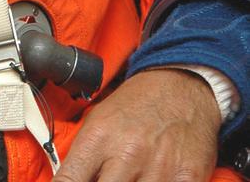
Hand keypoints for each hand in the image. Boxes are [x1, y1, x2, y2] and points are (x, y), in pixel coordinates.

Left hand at [55, 69, 220, 181]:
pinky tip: (155, 179)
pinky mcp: (189, 177)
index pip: (70, 181)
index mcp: (100, 137)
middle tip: (105, 179)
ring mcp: (159, 168)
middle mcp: (128, 153)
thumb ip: (84, 154)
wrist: (182, 87)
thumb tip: (72, 180)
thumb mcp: (99, 119)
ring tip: (129, 178)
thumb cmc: (138, 105)